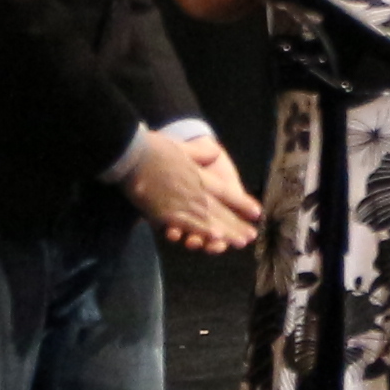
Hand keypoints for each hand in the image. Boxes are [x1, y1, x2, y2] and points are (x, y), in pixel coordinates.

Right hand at [128, 127, 261, 255]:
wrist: (132, 155)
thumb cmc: (154, 148)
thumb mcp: (182, 147)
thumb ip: (199, 153)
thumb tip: (215, 152)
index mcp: (200, 176)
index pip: (226, 192)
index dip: (241, 203)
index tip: (256, 211)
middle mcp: (196, 191)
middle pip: (221, 211)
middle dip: (237, 225)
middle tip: (251, 236)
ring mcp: (182, 203)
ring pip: (209, 221)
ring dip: (226, 233)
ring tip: (241, 242)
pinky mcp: (166, 213)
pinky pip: (188, 225)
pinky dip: (204, 232)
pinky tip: (216, 239)